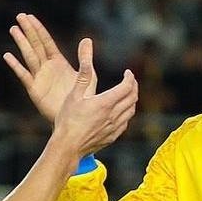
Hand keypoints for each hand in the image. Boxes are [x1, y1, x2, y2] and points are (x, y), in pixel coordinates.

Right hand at [4, 13, 82, 121]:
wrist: (75, 119)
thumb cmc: (82, 99)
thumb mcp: (87, 76)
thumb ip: (85, 59)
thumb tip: (87, 39)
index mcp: (58, 62)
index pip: (46, 41)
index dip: (39, 29)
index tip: (30, 16)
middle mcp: (47, 67)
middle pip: (35, 45)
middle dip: (28, 30)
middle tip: (20, 16)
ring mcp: (39, 77)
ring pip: (29, 56)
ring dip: (22, 43)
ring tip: (14, 29)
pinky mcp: (34, 89)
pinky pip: (24, 75)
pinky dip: (16, 65)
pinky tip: (8, 56)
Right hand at [52, 37, 137, 157]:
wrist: (68, 146)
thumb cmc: (67, 120)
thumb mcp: (74, 94)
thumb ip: (84, 74)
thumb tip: (86, 55)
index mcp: (105, 102)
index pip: (127, 86)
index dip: (130, 77)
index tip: (128, 72)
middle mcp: (113, 115)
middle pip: (132, 97)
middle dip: (133, 86)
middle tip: (130, 81)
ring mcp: (114, 127)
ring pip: (131, 110)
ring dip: (132, 100)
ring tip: (127, 94)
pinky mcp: (112, 137)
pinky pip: (125, 123)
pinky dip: (127, 114)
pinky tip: (121, 113)